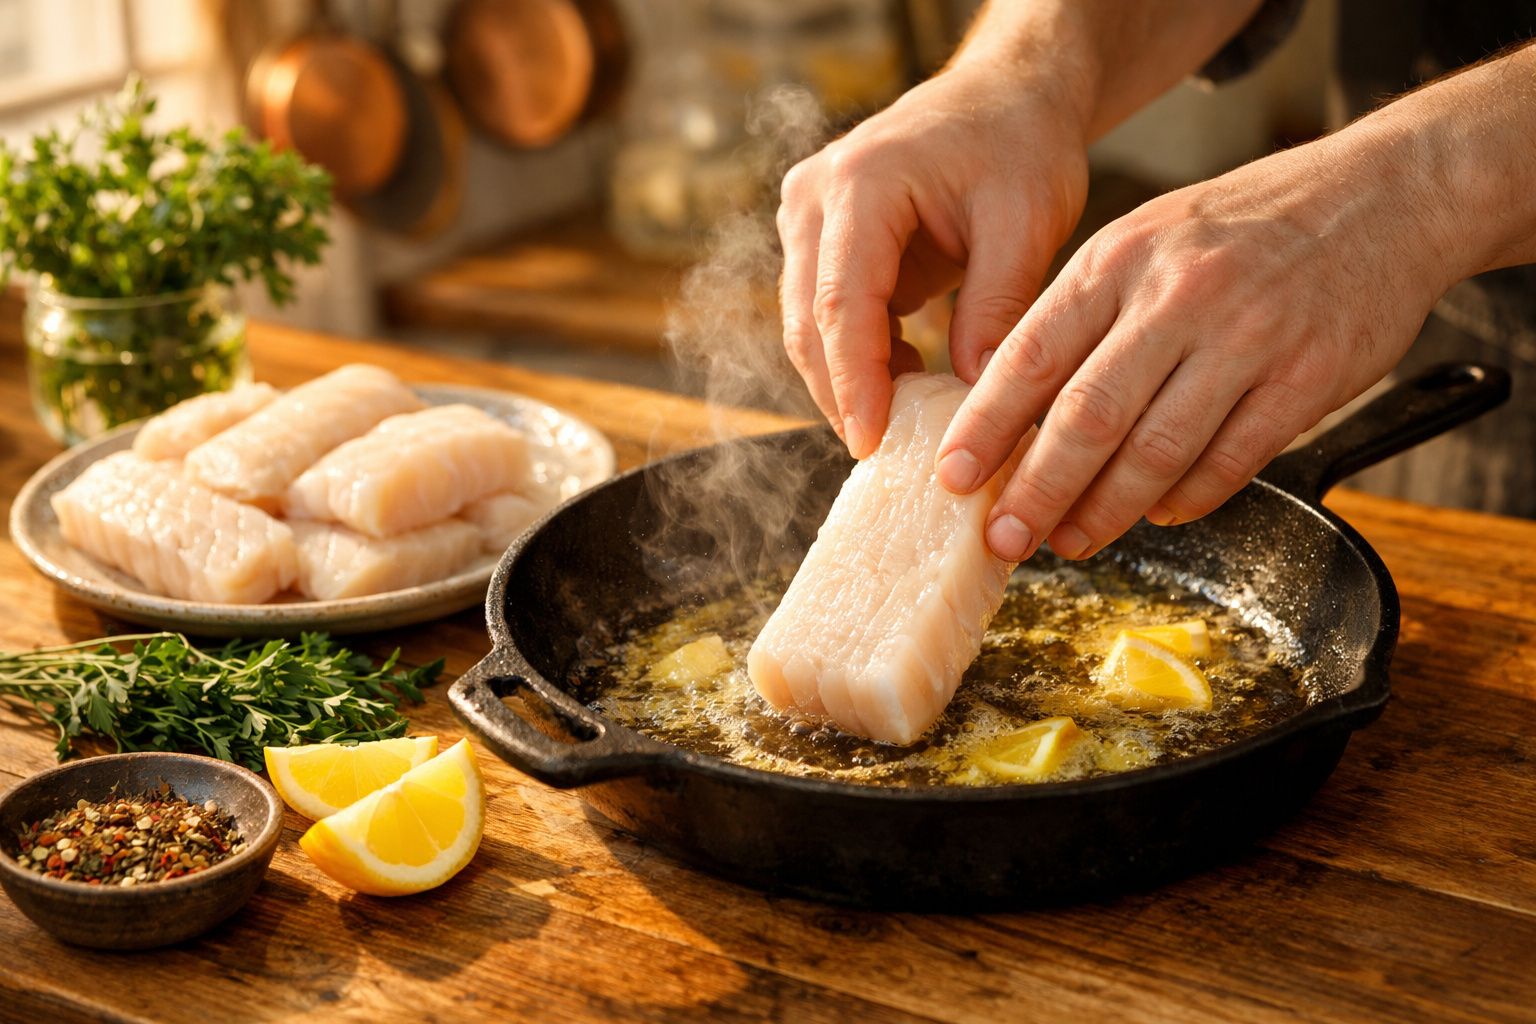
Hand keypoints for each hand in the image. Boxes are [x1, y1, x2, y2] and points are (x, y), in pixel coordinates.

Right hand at [776, 59, 1090, 456]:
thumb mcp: (1027, 221)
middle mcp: (814, 197)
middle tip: (884, 454)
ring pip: (806, 324)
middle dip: (842, 395)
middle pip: (808, 321)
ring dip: (846, 380)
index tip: (872, 442)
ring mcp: (807, 216)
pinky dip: (856, 356)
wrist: (1004, 95)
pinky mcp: (818, 238)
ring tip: (900, 427)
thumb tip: (976, 397)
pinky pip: (824, 313)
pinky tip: (902, 384)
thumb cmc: (1019, 144)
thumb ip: (998, 305)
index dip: (854, 382)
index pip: (841, 303)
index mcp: (861, 183)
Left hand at [936, 126, 1462, 560]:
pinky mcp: (1306, 378)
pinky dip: (1187, 497)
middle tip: (1004, 537)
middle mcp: (1176, 296)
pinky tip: (1159, 514)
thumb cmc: (1242, 226)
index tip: (951, 477)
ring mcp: (1245, 337)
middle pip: (1086, 416)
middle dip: (1036, 490)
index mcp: (1119, 260)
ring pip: (1155, 449)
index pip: (1031, 355)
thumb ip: (1082, 317)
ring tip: (1071, 541)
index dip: (984, 426)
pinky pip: (1232, 460)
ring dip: (1105, 510)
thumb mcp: (1143, 240)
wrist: (1382, 194)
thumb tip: (1014, 414)